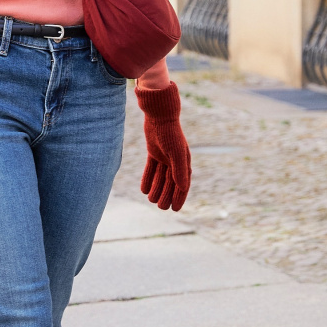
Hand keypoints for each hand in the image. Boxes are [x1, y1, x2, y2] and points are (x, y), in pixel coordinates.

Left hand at [136, 83, 191, 211]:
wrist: (159, 116)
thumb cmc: (170, 134)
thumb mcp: (176, 153)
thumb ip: (179, 170)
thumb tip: (183, 187)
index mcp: (184, 162)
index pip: (183, 184)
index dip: (180, 197)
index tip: (175, 210)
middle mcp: (175, 161)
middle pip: (170, 183)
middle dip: (166, 195)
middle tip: (160, 207)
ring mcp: (164, 156)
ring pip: (160, 177)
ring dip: (156, 189)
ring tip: (151, 200)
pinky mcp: (153, 152)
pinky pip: (151, 169)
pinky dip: (147, 179)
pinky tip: (143, 190)